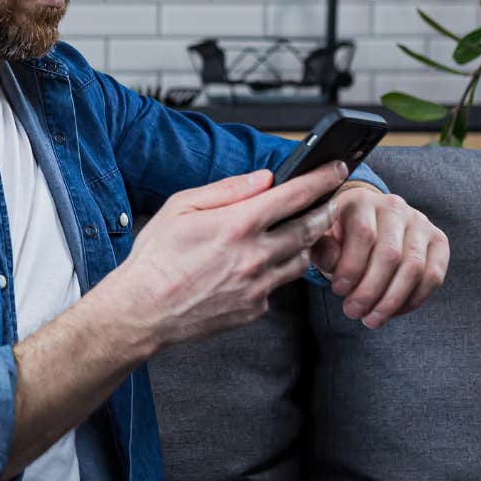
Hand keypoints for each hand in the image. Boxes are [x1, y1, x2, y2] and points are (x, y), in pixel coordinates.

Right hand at [111, 161, 347, 347]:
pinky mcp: (255, 309)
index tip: (337, 169)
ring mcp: (258, 285)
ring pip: (301, 260)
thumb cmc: (155, 257)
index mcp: (237, 224)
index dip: (322, 179)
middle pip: (310, 228)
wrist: (142, 310)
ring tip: (297, 233)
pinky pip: (277, 286)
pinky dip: (275, 272)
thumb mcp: (180, 208)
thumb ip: (226, 190)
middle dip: (327, 210)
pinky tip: (257, 267)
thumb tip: (263, 178)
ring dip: (306, 243)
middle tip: (333, 201)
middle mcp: (254, 255)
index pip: (295, 195)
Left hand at [312, 184, 448, 328]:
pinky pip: (434, 275)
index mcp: (362, 200)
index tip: (337, 291)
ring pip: (414, 267)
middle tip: (353, 313)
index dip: (351, 267)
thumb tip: (333, 262)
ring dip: (392, 300)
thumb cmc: (338, 236)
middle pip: (390, 254)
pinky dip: (414, 300)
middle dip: (370, 290)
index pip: (364, 234)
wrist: (365, 223)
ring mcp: (420, 222)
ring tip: (371, 319)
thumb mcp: (321, 238)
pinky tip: (393, 312)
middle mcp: (395, 207)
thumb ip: (322, 248)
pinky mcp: (438, 241)